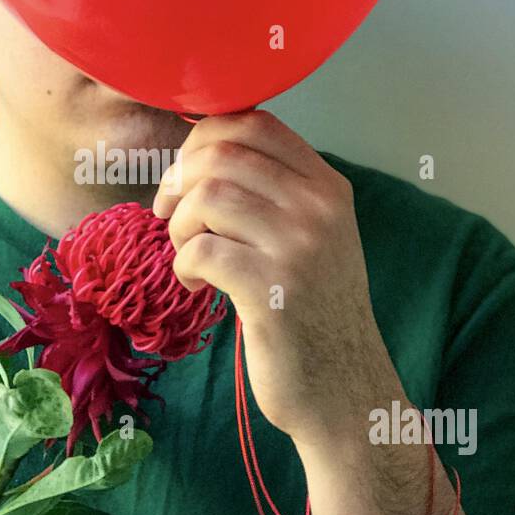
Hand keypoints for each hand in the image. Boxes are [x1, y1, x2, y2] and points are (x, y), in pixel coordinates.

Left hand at [153, 111, 403, 454]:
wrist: (343, 390)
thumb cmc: (312, 312)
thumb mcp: (311, 238)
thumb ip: (273, 192)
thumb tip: (200, 151)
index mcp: (327, 187)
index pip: (254, 123)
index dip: (202, 140)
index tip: (186, 176)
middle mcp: (318, 208)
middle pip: (221, 155)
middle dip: (179, 182)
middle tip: (170, 218)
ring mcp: (299, 248)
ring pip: (207, 198)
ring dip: (179, 226)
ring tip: (189, 256)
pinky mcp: (272, 290)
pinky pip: (201, 250)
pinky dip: (185, 266)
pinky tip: (199, 285)